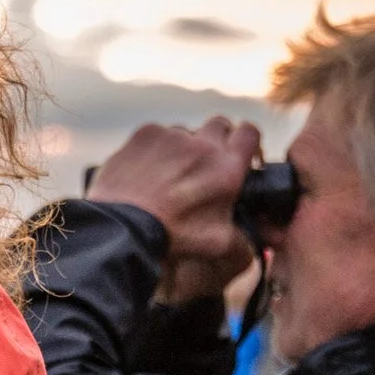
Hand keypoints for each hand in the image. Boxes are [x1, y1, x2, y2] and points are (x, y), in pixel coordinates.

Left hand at [87, 116, 261, 302]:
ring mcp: (172, 136)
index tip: (241, 155)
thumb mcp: (217, 246)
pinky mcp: (145, 134)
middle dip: (218, 140)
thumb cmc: (173, 236)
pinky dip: (155, 149)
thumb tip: (250, 249)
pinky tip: (147, 171)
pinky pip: (157, 135)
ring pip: (186, 132)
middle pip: (220, 125)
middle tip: (207, 164)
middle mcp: (203, 144)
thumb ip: (242, 244)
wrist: (124, 226)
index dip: (248, 142)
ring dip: (184, 148)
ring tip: (170, 175)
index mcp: (227, 167)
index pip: (250, 133)